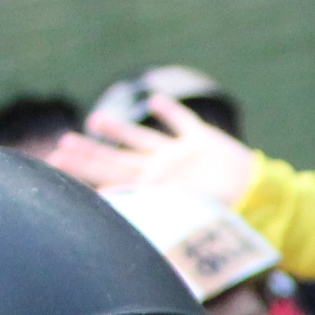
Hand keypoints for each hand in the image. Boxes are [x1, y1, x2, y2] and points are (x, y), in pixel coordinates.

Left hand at [45, 96, 260, 206]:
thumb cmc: (222, 213)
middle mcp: (161, 172)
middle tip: (61, 144)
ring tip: (95, 120)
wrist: (260, 202)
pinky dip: (168, 112)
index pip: (108, 176)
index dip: (81, 167)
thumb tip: (109, 211)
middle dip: (89, 152)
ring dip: (119, 130)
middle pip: (116, 159)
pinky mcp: (204, 142)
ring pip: (142, 140)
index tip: (54, 161)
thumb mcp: (178, 212)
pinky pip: (182, 123)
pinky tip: (153, 102)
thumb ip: (147, 207)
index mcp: (152, 189)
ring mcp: (181, 158)